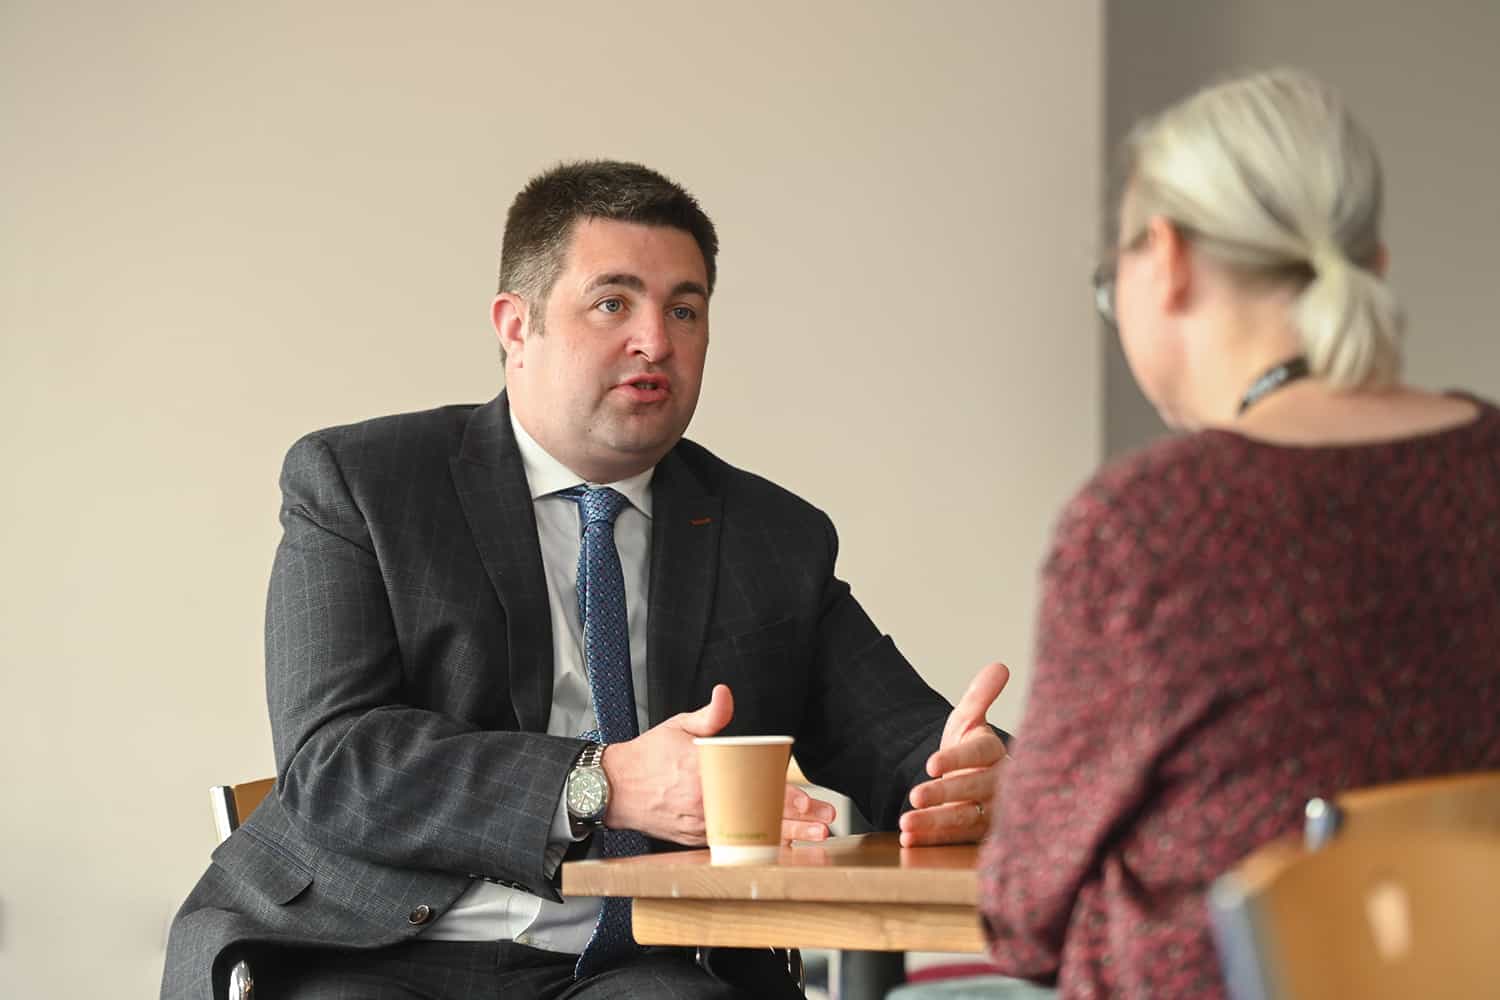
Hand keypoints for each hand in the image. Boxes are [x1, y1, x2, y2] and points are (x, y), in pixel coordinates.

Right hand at [601, 684, 837, 844]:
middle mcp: (705, 802)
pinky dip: (758, 846)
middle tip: (824, 822)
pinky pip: (733, 844)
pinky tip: (782, 847)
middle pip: (759, 815)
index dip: (785, 797)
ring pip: (750, 834)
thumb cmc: (648, 756)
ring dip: (785, 838)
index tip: (810, 801)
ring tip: (814, 839)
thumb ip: (708, 715)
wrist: (614, 788)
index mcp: (703, 771)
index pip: (754, 787)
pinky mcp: (696, 839)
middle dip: (796, 821)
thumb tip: (725, 695)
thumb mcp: (677, 726)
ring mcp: (701, 824)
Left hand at [899, 661, 1009, 846]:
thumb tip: (1000, 666)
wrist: (969, 782)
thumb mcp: (970, 721)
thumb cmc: (970, 751)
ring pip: (965, 820)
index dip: (956, 759)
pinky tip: (908, 841)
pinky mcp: (979, 837)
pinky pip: (955, 842)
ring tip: (906, 824)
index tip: (930, 763)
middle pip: (973, 790)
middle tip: (914, 795)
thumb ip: (980, 696)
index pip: (979, 754)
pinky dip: (931, 841)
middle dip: (943, 794)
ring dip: (934, 823)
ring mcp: (992, 815)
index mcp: (997, 754)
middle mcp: (999, 786)